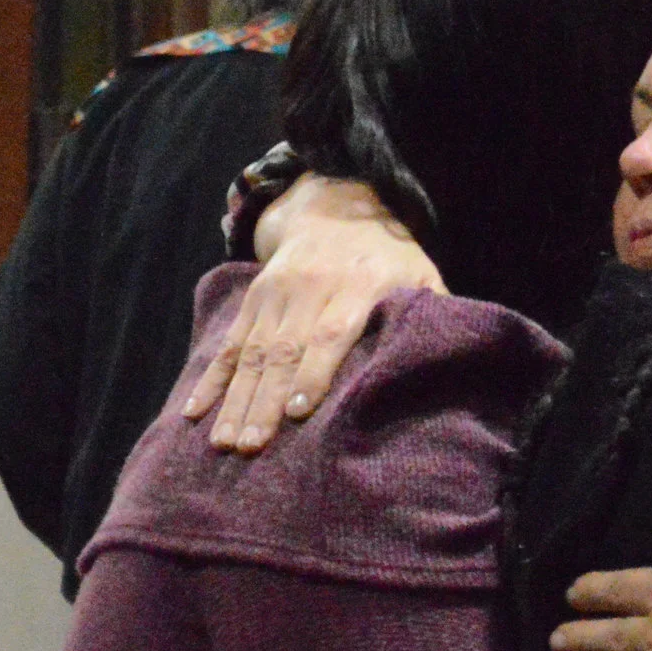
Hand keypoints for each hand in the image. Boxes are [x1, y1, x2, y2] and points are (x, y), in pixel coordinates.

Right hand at [183, 174, 442, 451]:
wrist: (338, 204)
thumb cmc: (392, 256)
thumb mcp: (421, 275)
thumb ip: (433, 313)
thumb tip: (455, 358)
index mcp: (358, 286)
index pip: (329, 334)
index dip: (312, 374)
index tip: (296, 412)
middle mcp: (310, 289)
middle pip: (283, 351)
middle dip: (264, 401)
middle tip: (250, 446)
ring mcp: (277, 292)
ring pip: (251, 352)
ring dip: (235, 399)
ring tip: (223, 441)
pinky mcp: (255, 297)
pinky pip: (229, 343)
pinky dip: (211, 378)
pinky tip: (196, 411)